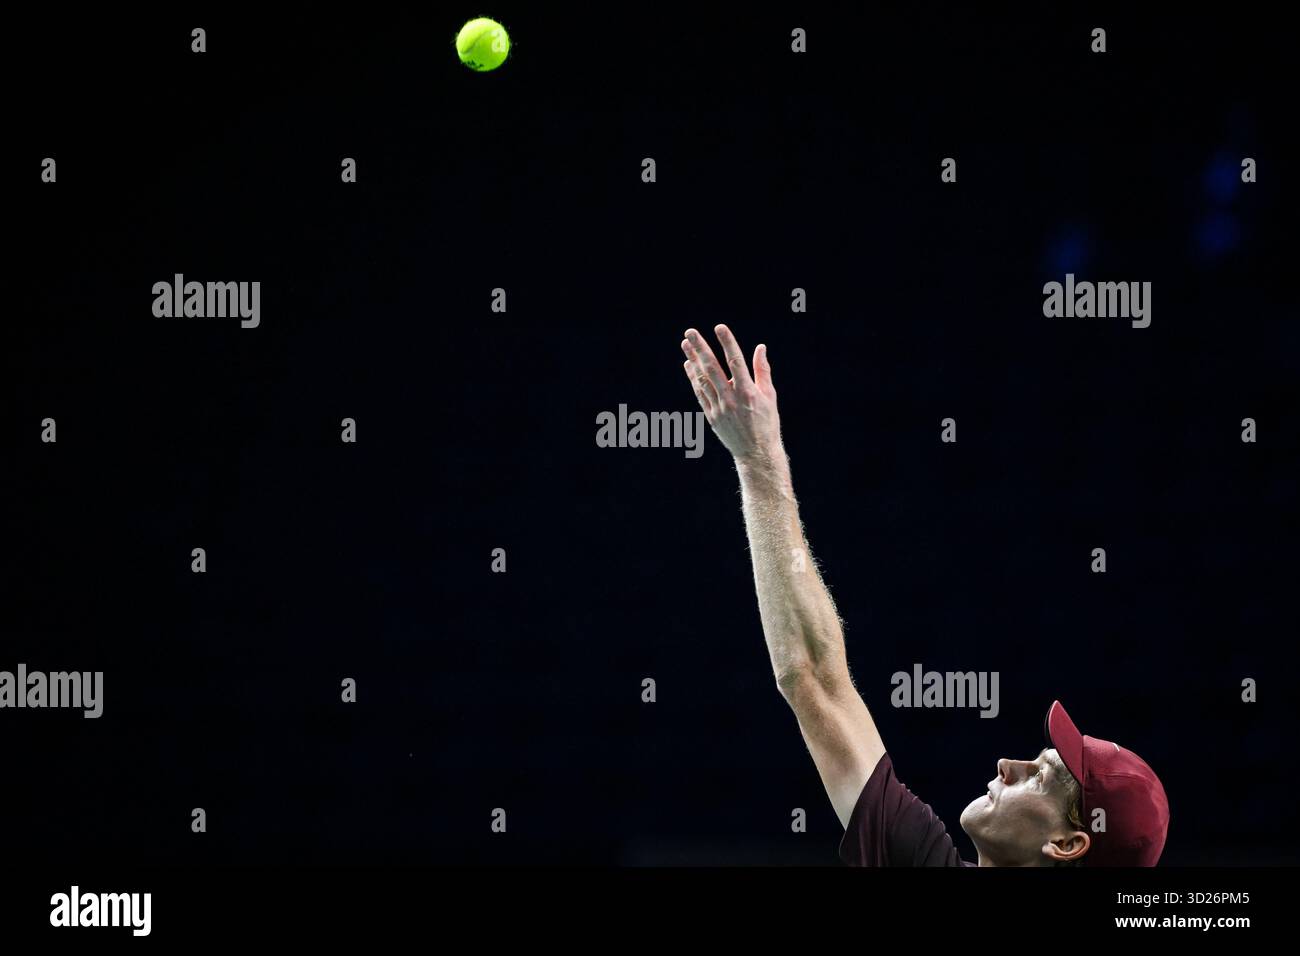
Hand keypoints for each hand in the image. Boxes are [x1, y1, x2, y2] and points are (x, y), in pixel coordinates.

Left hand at [681, 324, 781, 462]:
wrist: (756, 453)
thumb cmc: (766, 422)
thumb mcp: (770, 396)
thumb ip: (763, 371)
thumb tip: (760, 348)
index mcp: (748, 392)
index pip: (735, 362)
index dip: (727, 343)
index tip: (719, 327)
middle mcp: (731, 399)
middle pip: (712, 368)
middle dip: (700, 348)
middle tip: (690, 332)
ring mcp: (718, 408)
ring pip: (702, 380)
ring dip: (693, 360)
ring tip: (686, 344)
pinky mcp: (711, 417)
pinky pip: (699, 393)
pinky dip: (693, 378)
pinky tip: (689, 365)